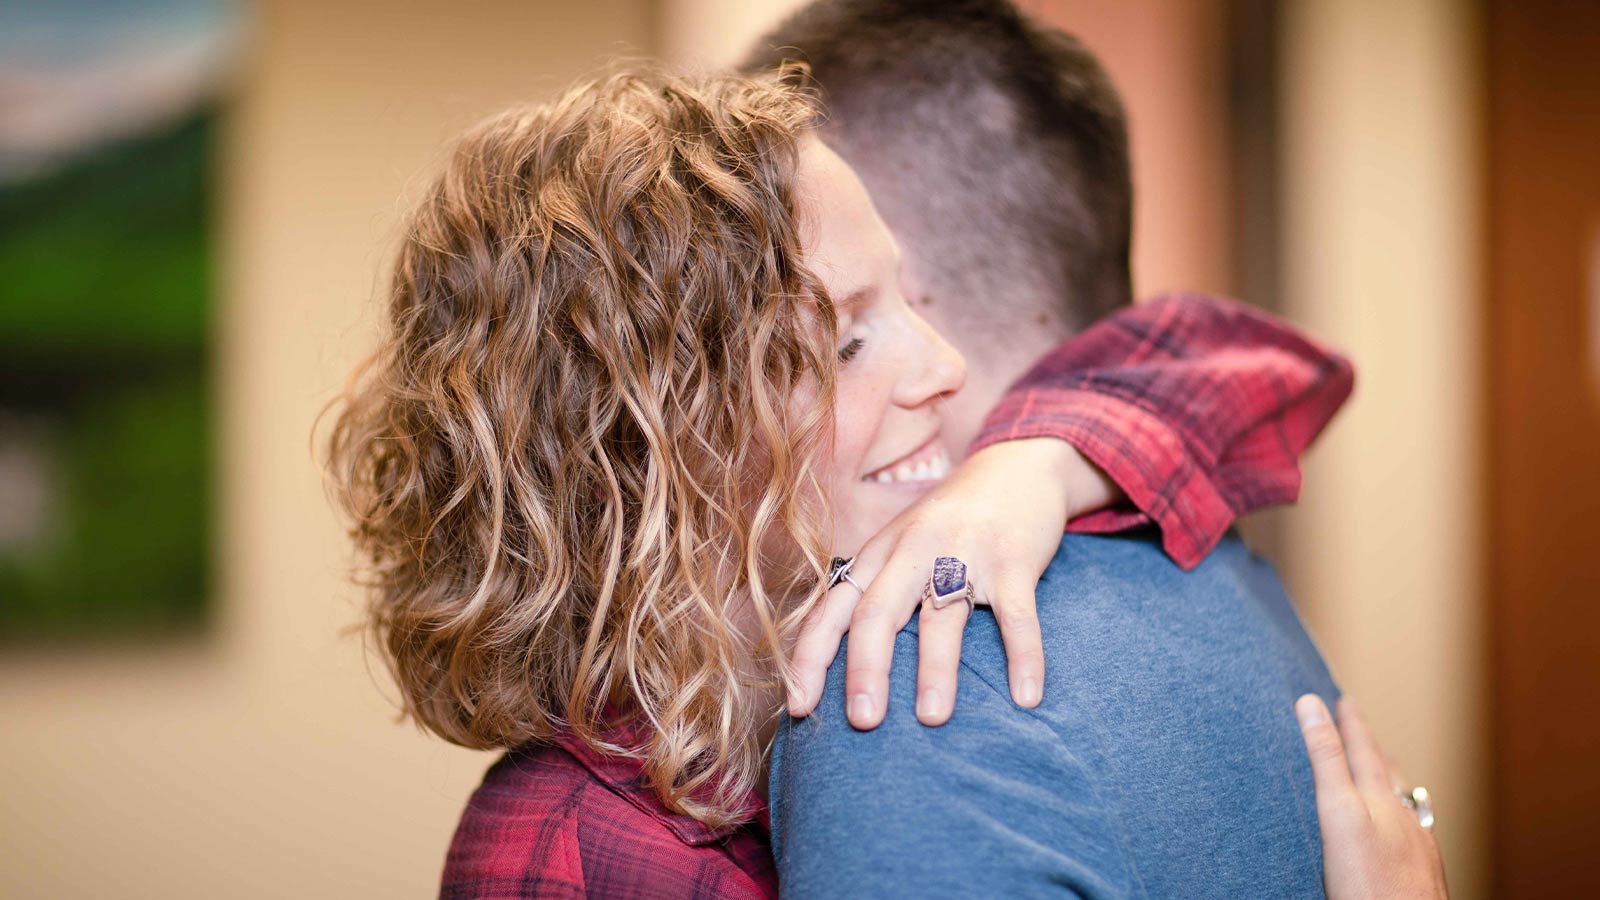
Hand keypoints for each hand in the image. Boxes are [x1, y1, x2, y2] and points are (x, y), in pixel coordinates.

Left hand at [787, 438, 1117, 729]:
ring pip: (942, 616)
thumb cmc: (950, 522)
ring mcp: (965, 552)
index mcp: (878, 553)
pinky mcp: (1014, 558)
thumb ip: (876, 592)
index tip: (801, 708)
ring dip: (936, 669)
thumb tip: (848, 674)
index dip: (812, 658)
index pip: (833, 608)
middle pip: (878, 611)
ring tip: (932, 718)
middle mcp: (913, 550)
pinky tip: (1026, 696)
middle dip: (866, 668)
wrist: (1016, 466)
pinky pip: (1018, 614)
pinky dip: (1024, 656)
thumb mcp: (901, 545)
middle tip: (864, 720)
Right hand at [1295, 694, 1448, 899]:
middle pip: (1385, 772)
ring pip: (1400, 801)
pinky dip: (1401, 813)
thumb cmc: (1368, 883)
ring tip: (1384, 766)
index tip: (1342, 699)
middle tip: (1359, 722)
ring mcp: (1416, 845)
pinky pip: (1411, 828)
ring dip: (1388, 778)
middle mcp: (1401, 817)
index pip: (1360, 749)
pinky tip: (1403, 826)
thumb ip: (1326, 759)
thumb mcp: (1338, 812)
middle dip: (1369, 744)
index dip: (1349, 723)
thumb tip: (1311, 704)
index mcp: (1377, 799)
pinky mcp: (1421, 871)